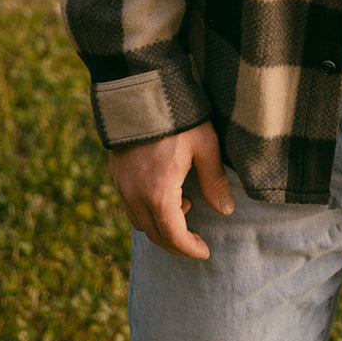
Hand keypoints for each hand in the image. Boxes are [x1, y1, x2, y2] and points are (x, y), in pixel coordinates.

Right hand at [109, 120, 233, 258]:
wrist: (141, 89)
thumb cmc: (178, 117)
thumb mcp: (205, 146)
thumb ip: (215, 181)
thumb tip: (225, 210)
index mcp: (158, 193)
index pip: (174, 236)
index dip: (190, 249)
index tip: (204, 251)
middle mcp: (135, 195)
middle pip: (154, 234)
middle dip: (175, 242)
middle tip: (195, 239)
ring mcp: (122, 185)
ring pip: (139, 222)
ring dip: (160, 225)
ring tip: (183, 206)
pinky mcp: (115, 172)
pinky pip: (129, 205)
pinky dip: (146, 210)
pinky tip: (163, 192)